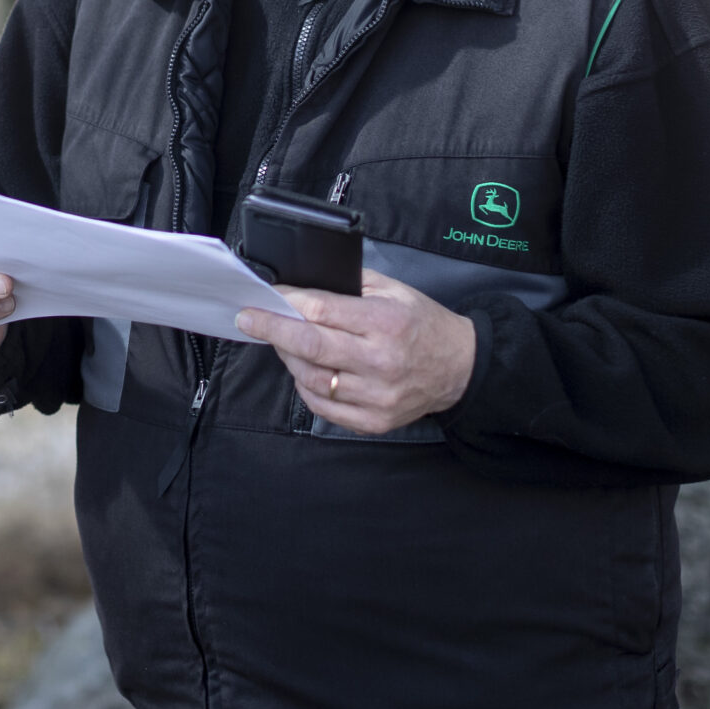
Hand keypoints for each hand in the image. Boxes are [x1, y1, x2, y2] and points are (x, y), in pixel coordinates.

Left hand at [234, 269, 476, 434]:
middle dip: (272, 329)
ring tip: (285, 343)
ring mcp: (377, 396)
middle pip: (310, 346)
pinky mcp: (374, 421)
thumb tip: (303, 288)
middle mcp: (380, 361)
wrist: (460, 368)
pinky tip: (306, 370)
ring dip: (289, 358)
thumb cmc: (422, 324)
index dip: (286, 303)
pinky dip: (306, 386)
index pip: (321, 311)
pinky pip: (323, 407)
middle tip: (249, 319)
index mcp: (385, 322)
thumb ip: (350, 287)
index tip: (264, 297)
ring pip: (311, 379)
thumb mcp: (394, 290)